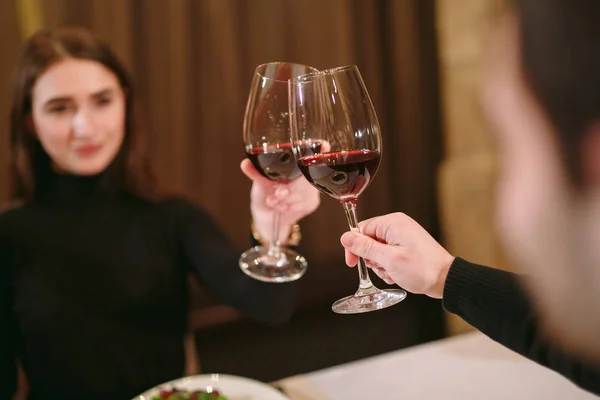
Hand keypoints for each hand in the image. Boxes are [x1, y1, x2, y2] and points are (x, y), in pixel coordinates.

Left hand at [240, 159, 319, 242]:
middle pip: (306, 179)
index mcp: (294, 165)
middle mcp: (306, 173)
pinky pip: (305, 203)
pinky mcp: (312, 202)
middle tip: (277, 194)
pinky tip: (283, 208)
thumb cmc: (264, 193)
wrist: (266, 215)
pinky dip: (292, 207)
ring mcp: (311, 188)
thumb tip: (245, 163)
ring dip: (287, 200)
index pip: (307, 159)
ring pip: (305, 193)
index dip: (307, 163)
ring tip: (274, 202)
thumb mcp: (260, 182)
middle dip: (290, 189)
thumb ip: (256, 172)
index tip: (289, 181)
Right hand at [340, 212, 454, 298]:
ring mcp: (402, 236)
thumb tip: (345, 237)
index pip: (361, 229)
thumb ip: (365, 247)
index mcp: (392, 223)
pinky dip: (389, 267)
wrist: (446, 279)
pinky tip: (398, 274)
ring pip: (377, 250)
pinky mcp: (406, 246)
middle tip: (384, 268)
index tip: (353, 263)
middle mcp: (397, 226)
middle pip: (368, 240)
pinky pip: (387, 255)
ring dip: (381, 265)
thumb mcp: (389, 259)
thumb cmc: (422, 269)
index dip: (355, 247)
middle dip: (372, 259)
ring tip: (393, 273)